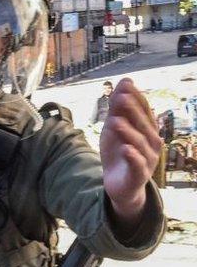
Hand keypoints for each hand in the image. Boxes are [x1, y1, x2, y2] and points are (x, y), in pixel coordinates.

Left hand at [99, 78, 161, 225]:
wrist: (119, 185)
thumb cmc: (119, 153)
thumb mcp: (114, 130)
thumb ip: (118, 108)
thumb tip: (125, 81)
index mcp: (147, 129)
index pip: (144, 110)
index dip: (135, 97)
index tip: (125, 84)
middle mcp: (152, 142)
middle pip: (143, 124)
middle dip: (133, 111)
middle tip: (121, 98)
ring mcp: (147, 159)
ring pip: (139, 143)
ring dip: (128, 131)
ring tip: (114, 121)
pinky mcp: (139, 174)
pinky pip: (138, 164)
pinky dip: (133, 156)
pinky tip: (125, 149)